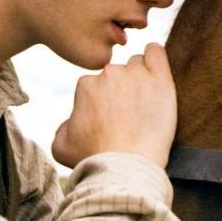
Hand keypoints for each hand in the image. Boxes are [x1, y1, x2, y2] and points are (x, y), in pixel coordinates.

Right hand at [52, 43, 176, 168]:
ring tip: (147, 102)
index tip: (114, 118)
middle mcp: (109, 74)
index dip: (105, 101)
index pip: (97, 83)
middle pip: (118, 73)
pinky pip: (157, 53)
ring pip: (138, 64)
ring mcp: (135, 74)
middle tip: (131, 114)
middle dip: (123, 89)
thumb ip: (64, 126)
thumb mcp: (61, 145)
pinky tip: (157, 70)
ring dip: (141, 77)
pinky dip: (156, 58)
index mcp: (86, 85)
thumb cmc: (93, 160)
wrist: (124, 167)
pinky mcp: (159, 79)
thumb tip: (72, 119)